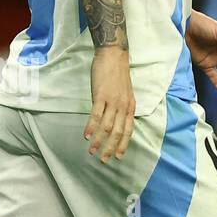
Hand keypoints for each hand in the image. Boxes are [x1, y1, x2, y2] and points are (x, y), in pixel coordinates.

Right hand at [84, 46, 134, 162]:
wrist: (113, 56)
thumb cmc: (118, 74)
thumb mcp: (125, 93)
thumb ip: (123, 107)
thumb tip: (118, 121)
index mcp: (130, 106)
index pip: (128, 130)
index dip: (123, 145)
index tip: (118, 157)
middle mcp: (123, 106)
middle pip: (117, 132)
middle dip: (111, 148)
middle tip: (104, 160)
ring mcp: (112, 101)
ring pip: (106, 126)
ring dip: (99, 141)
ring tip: (92, 151)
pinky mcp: (101, 95)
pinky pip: (96, 115)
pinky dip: (91, 127)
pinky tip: (86, 136)